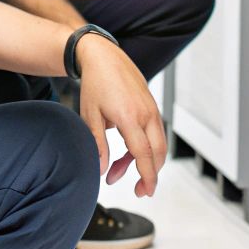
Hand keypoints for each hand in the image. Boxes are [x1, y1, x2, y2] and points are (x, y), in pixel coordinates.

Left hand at [75, 35, 167, 197]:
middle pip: (158, 152)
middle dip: (151, 174)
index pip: (143, 154)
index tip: (146, 191)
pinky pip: (155, 132)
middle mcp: (146, 113)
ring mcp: (151, 109)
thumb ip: (98, 145)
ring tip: (119, 170)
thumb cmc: (95, 84)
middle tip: (139, 190)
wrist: (104, 56)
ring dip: (145, 161)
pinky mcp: (151, 106)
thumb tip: (102, 171)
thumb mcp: (90, 116)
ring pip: (159, 143)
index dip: (147, 176)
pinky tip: (127, 153)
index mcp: (129, 117)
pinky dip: (146, 147)